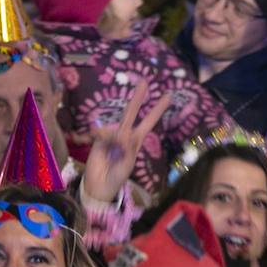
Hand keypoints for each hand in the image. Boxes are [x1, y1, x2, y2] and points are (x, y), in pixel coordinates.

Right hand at [78, 78, 170, 203]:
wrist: (100, 185)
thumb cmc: (118, 176)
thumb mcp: (128, 164)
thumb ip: (128, 149)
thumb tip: (122, 134)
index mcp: (136, 140)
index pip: (149, 122)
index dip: (158, 109)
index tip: (168, 95)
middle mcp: (125, 134)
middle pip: (132, 112)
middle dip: (138, 97)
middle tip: (144, 81)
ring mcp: (111, 135)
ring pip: (114, 127)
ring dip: (113, 140)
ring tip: (112, 156)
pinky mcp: (98, 138)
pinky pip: (101, 133)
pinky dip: (101, 139)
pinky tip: (99, 146)